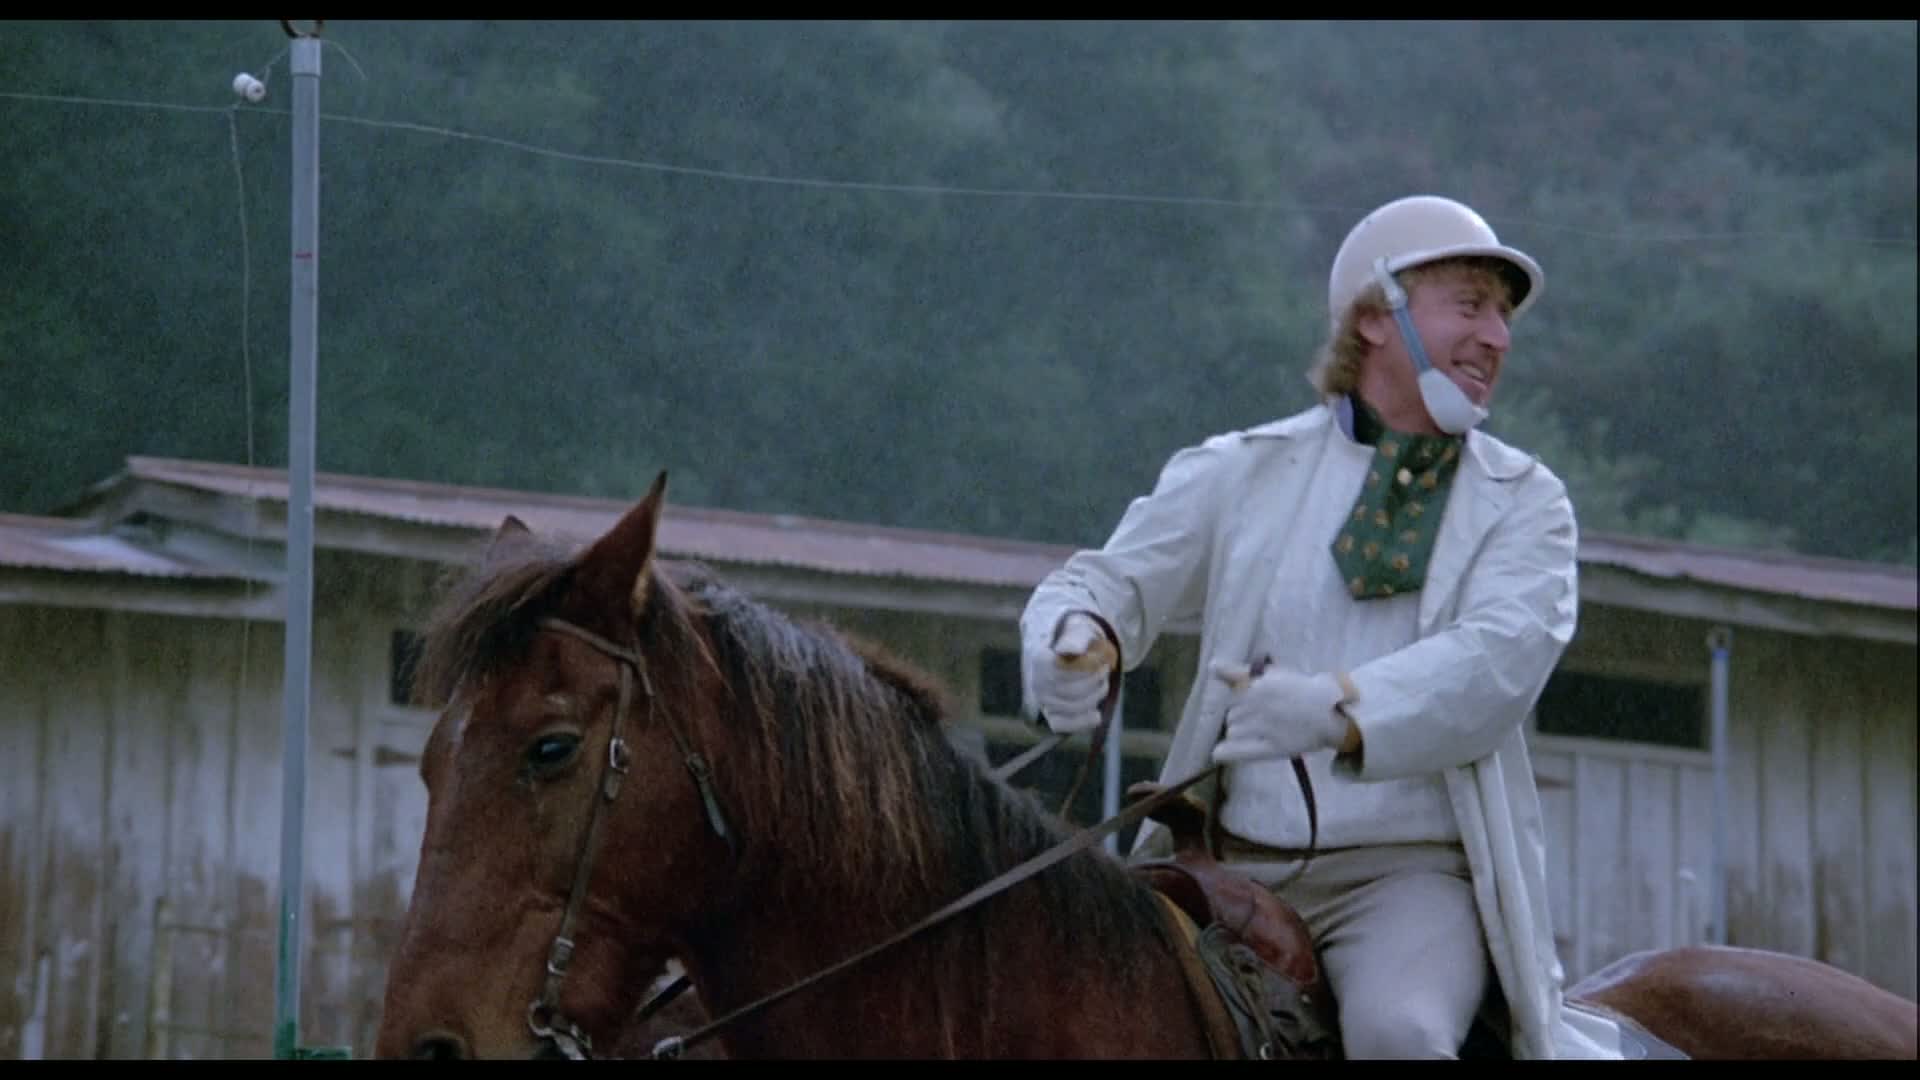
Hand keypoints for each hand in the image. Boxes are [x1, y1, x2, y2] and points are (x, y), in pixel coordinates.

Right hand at [1021, 612, 1115, 733]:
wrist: (1077, 655)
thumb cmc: (1079, 644)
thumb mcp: (1080, 635)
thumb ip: (1076, 640)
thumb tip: (1071, 651)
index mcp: (1040, 659)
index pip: (1064, 672)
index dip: (1086, 670)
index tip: (1101, 661)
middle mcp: (1037, 682)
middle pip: (1070, 691)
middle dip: (1094, 682)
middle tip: (1106, 670)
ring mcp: (1044, 701)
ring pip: (1071, 708)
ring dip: (1094, 697)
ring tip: (1104, 685)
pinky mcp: (1052, 716)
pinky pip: (1063, 725)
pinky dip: (1082, 722)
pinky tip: (1097, 715)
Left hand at [1209, 662, 1352, 764]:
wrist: (1328, 712)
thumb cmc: (1299, 691)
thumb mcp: (1271, 675)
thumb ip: (1238, 672)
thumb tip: (1211, 666)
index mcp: (1259, 686)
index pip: (1233, 698)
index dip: (1242, 702)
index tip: (1255, 704)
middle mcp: (1260, 706)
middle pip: (1231, 716)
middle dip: (1242, 717)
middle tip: (1263, 718)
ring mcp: (1265, 728)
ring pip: (1233, 731)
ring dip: (1240, 733)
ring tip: (1261, 731)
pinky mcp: (1273, 748)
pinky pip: (1239, 751)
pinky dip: (1226, 753)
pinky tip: (1219, 753)